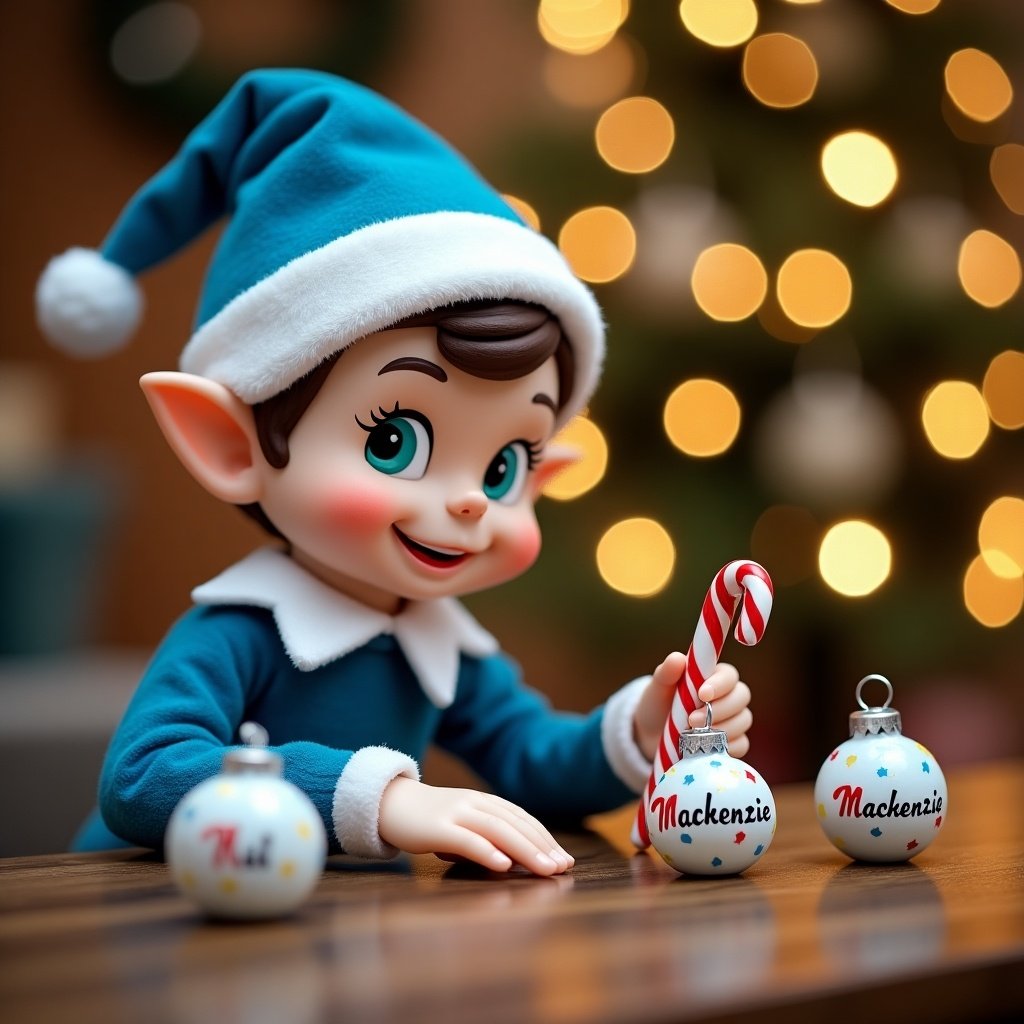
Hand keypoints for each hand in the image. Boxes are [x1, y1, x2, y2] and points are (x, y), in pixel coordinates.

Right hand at [377, 777, 573, 875]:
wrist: (389, 804)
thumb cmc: (428, 820)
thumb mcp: (462, 824)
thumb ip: (486, 836)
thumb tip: (513, 860)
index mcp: (483, 801)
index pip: (522, 818)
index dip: (545, 837)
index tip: (564, 858)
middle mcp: (474, 803)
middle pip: (516, 824)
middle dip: (542, 846)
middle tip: (563, 867)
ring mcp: (456, 813)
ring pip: (499, 830)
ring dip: (526, 850)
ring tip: (545, 869)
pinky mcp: (438, 827)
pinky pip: (467, 839)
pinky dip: (488, 851)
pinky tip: (504, 865)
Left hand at [633, 654, 752, 760]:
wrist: (652, 735)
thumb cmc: (658, 704)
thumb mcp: (658, 687)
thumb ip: (667, 672)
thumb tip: (678, 659)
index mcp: (713, 677)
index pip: (729, 675)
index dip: (720, 684)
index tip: (702, 694)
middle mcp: (728, 696)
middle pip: (741, 697)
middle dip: (719, 709)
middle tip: (692, 720)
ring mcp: (733, 719)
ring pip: (743, 720)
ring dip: (721, 728)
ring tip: (693, 734)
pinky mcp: (733, 742)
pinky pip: (742, 744)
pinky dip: (725, 746)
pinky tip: (705, 747)